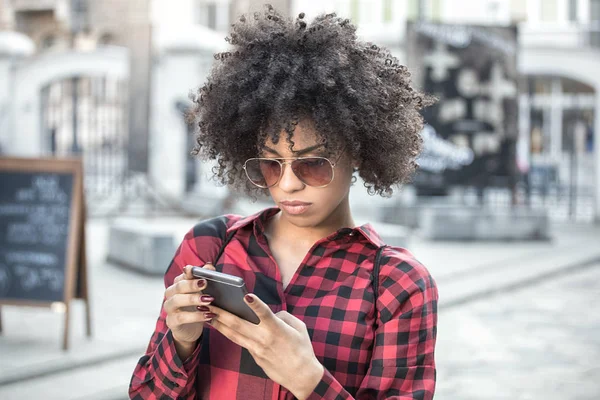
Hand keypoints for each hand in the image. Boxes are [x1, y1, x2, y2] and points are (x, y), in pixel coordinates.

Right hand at [163, 264, 216, 354]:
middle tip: (205, 284)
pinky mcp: (171, 321)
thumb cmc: (196, 307)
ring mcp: (169, 308)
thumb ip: (205, 278)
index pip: (182, 275)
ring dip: (193, 299)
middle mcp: (171, 294)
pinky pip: (181, 317)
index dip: (188, 272)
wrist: (190, 329)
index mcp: (178, 284)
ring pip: (177, 300)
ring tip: (208, 300)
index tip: (195, 269)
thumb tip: (209, 266)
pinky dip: (195, 316)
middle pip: (179, 286)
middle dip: (192, 284)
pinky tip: (208, 315)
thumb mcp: (203, 293)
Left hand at [208, 294, 323, 399]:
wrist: (301, 376)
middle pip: (239, 324)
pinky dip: (230, 333)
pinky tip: (221, 327)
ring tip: (206, 314)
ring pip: (234, 334)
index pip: (265, 314)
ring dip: (219, 324)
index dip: (256, 304)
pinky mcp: (254, 356)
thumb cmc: (302, 349)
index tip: (246, 296)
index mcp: (277, 329)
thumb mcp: (299, 328)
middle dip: (222, 313)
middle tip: (208, 303)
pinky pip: (240, 342)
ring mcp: (257, 349)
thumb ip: (283, 316)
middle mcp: (264, 338)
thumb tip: (270, 313)